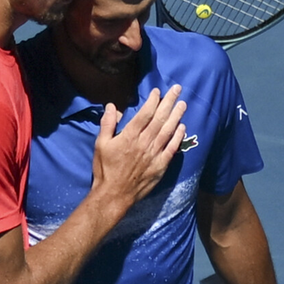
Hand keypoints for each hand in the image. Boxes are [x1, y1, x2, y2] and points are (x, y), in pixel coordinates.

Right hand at [91, 85, 186, 209]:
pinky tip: (183, 127)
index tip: (158, 91)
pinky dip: (178, 137)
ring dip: (177, 116)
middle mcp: (144, 143)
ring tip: (183, 104)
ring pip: (168, 131)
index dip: (153, 101)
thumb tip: (111, 106)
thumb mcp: (101, 144)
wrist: (114, 193)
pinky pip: (172, 148)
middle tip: (178, 89)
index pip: (145, 113)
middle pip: (160, 118)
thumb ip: (107, 124)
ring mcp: (154, 154)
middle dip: (169, 102)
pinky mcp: (161, 165)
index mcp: (129, 136)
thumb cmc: (105, 168)